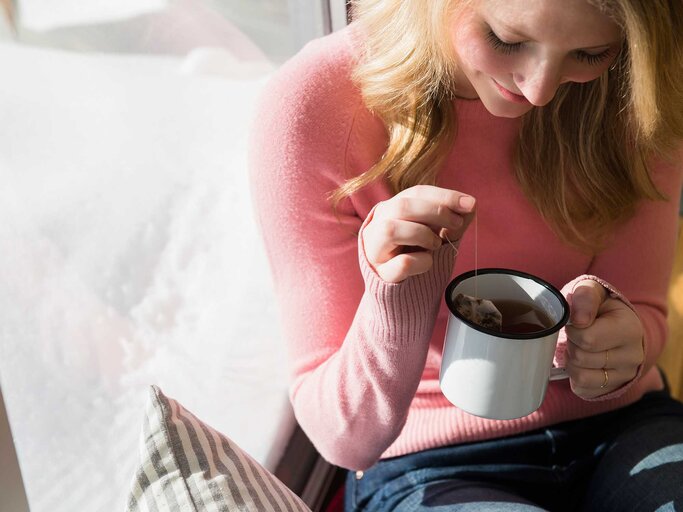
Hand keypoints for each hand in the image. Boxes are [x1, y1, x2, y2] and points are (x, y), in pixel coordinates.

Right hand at [362, 185, 475, 282]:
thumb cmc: (417, 253)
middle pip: (402, 206)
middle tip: (457, 224)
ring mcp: (375, 249)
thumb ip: (452, 219)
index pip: (416, 193)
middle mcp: (378, 224)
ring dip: (423, 234)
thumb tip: (470, 206)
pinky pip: (402, 263)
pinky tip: (427, 262)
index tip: (470, 204)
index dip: (444, 196)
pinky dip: (421, 261)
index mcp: (391, 209)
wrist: (401, 287)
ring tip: (436, 245)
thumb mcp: (437, 232)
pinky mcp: (382, 273)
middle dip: (436, 212)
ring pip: (391, 230)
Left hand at [565, 280, 643, 398]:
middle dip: (571, 344)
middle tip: (577, 335)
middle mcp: (633, 356)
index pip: (587, 338)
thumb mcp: (592, 291)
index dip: (572, 329)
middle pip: (581, 357)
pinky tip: (583, 362)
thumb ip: (584, 296)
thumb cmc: (599, 307)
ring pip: (580, 375)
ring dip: (571, 360)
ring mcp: (625, 376)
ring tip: (580, 347)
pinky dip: (574, 376)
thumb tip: (579, 320)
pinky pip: (581, 388)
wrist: (613, 325)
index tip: (577, 322)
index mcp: (630, 329)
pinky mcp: (612, 389)